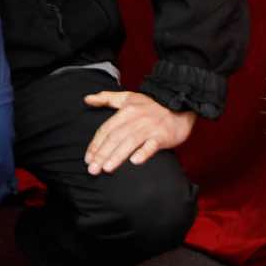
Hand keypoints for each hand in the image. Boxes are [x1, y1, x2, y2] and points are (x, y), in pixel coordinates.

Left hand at [82, 90, 196, 175]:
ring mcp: (149, 127)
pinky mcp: (163, 135)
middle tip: (92, 169)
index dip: (95, 144)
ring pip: (130, 142)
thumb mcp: (127, 97)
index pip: (106, 129)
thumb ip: (106, 98)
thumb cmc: (150, 104)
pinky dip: (144, 152)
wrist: (178, 101)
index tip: (87, 158)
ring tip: (107, 168)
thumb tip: (87, 99)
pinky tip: (135, 162)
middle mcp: (135, 119)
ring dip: (117, 156)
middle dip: (102, 154)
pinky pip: (152, 145)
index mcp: (125, 111)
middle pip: (115, 137)